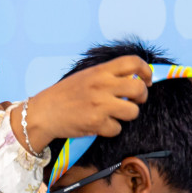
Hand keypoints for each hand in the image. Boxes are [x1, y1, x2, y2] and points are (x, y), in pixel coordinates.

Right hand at [23, 57, 150, 152]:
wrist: (45, 112)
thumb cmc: (66, 95)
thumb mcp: (86, 76)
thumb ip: (108, 76)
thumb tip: (134, 81)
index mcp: (100, 71)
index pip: (133, 63)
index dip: (145, 71)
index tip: (146, 80)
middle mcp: (102, 85)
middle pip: (138, 89)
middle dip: (142, 96)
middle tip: (136, 100)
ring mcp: (100, 105)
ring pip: (132, 112)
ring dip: (127, 115)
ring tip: (115, 114)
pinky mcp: (96, 123)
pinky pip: (117, 128)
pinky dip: (111, 129)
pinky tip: (99, 125)